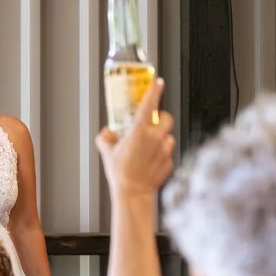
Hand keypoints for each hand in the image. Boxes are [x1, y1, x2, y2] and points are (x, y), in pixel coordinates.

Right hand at [96, 77, 174, 198]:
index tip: (158, 82)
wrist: (133, 194)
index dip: (154, 90)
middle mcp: (155, 138)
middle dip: (161, 118)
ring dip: (161, 138)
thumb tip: (107, 133)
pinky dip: (161, 154)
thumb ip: (106, 138)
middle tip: (152, 122)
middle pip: (166, 118)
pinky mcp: (169, 162)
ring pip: (168, 136)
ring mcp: (164, 150)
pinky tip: (150, 161)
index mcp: (139, 131)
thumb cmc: (121, 173)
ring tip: (149, 147)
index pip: (149, 105)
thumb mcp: (107, 152)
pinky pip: (168, 153)